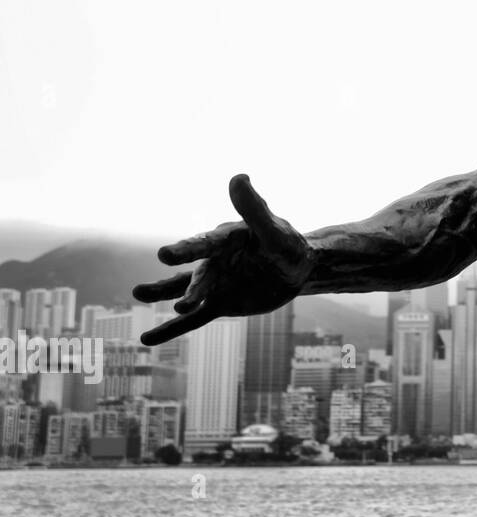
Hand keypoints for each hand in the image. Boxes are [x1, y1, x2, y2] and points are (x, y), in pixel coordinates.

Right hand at [135, 174, 314, 345]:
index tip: (164, 255)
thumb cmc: (288, 245)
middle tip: (141, 291)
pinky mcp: (219, 304)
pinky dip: (171, 329)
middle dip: (170, 284)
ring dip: (164, 297)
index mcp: (226, 239)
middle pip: (193, 274)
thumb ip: (255, 209)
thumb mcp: (275, 231)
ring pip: (185, 292)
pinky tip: (147, 339)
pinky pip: (193, 321)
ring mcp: (214, 284)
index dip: (186, 250)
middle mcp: (214, 260)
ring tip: (138, 294)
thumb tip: (238, 177)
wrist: (297, 270)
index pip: (205, 244)